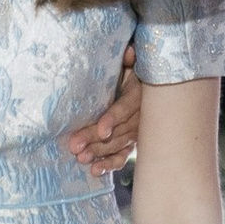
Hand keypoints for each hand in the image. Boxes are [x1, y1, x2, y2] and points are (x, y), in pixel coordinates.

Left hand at [68, 45, 141, 174]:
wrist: (149, 88)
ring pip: (117, 145)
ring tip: (81, 158)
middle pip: (117, 131)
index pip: (125, 108)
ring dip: (99, 153)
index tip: (102, 130)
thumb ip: (130, 58)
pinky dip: (110, 164)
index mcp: (138, 95)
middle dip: (95, 139)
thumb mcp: (132, 63)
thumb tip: (128, 52)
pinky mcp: (131, 142)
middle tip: (75, 146)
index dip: (113, 119)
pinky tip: (95, 171)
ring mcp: (135, 132)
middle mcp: (139, 116)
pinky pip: (121, 155)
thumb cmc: (133, 72)